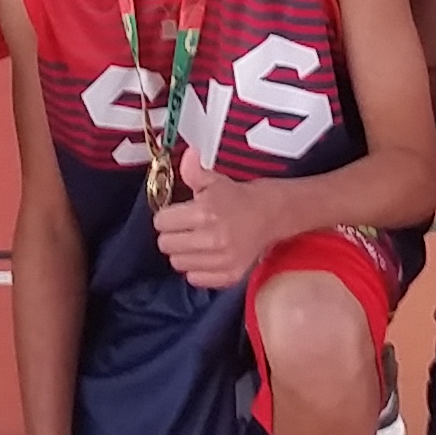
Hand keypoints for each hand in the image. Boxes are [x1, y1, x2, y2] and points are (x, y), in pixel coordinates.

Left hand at [151, 160, 272, 290]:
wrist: (274, 214)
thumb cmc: (242, 197)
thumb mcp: (216, 181)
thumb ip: (194, 172)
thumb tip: (185, 155)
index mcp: (206, 212)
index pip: (162, 222)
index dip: (166, 216)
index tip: (174, 215)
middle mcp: (213, 238)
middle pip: (166, 244)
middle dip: (171, 234)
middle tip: (183, 228)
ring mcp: (222, 260)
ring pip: (178, 263)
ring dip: (183, 253)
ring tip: (195, 242)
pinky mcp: (230, 276)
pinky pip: (195, 279)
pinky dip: (197, 269)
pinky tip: (206, 256)